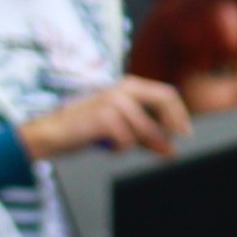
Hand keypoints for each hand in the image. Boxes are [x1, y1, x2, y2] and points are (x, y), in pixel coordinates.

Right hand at [18, 76, 190, 159]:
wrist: (51, 134)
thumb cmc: (82, 130)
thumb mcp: (118, 129)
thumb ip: (144, 135)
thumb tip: (170, 149)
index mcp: (127, 87)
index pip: (166, 94)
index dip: (180, 114)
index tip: (184, 133)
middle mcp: (122, 89)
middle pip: (163, 100)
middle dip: (173, 124)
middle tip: (174, 146)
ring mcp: (112, 101)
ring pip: (144, 128)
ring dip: (136, 143)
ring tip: (116, 147)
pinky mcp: (103, 117)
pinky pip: (126, 139)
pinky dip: (119, 148)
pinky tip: (105, 147)